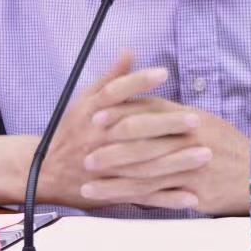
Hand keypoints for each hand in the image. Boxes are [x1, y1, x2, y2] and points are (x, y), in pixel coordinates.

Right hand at [37, 51, 208, 209]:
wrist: (45, 173)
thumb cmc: (72, 132)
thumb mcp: (84, 102)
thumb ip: (110, 79)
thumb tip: (130, 52)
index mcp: (90, 114)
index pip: (114, 93)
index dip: (138, 82)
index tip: (163, 72)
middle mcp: (96, 140)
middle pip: (133, 130)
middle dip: (166, 124)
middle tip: (196, 119)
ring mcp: (105, 169)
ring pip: (143, 166)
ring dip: (176, 162)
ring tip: (205, 154)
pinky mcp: (111, 192)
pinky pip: (143, 197)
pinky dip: (167, 199)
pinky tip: (192, 195)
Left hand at [82, 96, 250, 215]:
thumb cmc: (228, 147)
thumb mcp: (204, 122)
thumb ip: (172, 114)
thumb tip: (139, 105)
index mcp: (189, 117)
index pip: (148, 111)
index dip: (120, 114)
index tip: (94, 117)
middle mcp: (189, 137)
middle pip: (142, 140)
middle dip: (110, 148)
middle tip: (84, 154)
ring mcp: (192, 164)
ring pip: (145, 170)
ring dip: (113, 178)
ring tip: (88, 183)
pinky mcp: (195, 189)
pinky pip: (158, 194)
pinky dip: (133, 198)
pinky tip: (115, 202)